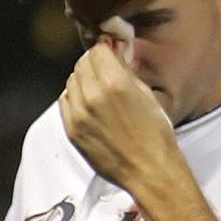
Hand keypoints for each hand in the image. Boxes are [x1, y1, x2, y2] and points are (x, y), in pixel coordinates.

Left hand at [59, 43, 178, 191]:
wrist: (150, 171)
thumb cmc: (155, 137)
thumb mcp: (148, 95)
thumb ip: (127, 72)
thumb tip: (116, 56)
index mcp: (115, 84)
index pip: (98, 50)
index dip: (105, 49)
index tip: (109, 52)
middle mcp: (92, 96)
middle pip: (82, 63)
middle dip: (94, 63)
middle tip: (105, 70)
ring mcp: (79, 115)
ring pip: (71, 81)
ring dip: (83, 80)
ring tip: (98, 90)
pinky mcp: (72, 130)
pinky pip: (64, 102)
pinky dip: (74, 98)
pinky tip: (89, 105)